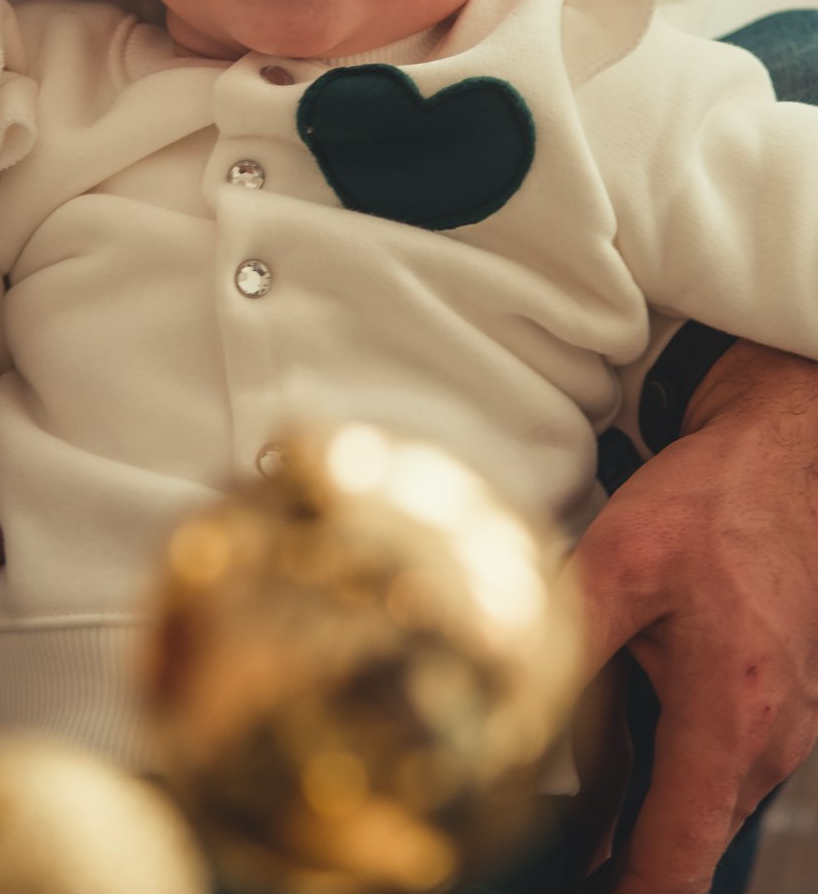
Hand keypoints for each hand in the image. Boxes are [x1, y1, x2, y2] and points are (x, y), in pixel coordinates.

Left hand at [572, 340, 817, 893]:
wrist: (788, 453)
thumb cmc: (717, 501)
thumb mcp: (618, 563)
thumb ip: (571, 647)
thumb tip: (518, 717)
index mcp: (731, 714)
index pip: (679, 856)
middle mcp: (770, 736)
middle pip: (690, 835)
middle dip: (625, 851)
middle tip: (565, 842)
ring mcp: (785, 725)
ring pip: (707, 797)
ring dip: (650, 799)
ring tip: (594, 765)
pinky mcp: (781, 704)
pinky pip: (723, 759)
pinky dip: (678, 760)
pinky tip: (636, 711)